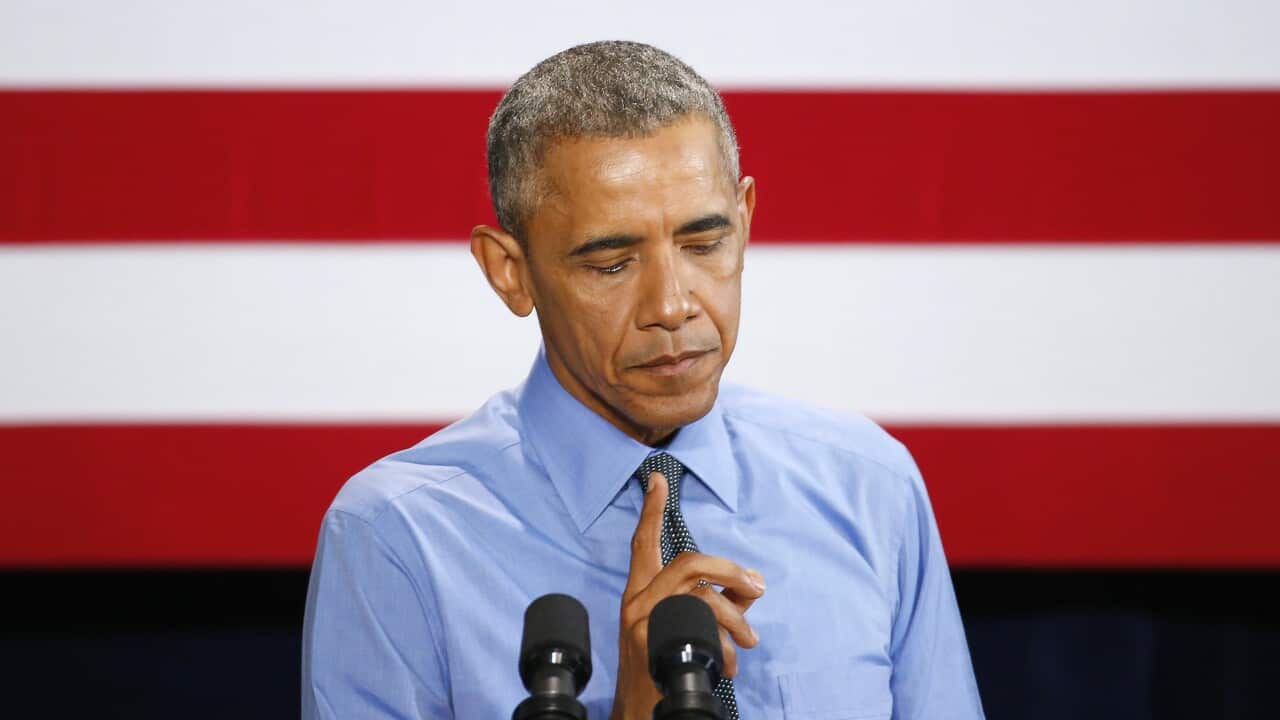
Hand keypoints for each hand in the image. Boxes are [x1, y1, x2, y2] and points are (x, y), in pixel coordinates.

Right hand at [610, 471, 766, 719]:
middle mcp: (635, 600)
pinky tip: (728, 665)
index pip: (643, 542)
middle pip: (688, 562)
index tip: (658, 479)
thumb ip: (716, 602)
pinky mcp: (647, 640)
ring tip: (748, 641)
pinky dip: (724, 645)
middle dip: (730, 570)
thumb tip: (749, 585)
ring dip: (736, 619)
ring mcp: (638, 619)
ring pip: (700, 595)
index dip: (651, 510)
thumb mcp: (684, 629)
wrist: (638, 712)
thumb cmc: (662, 669)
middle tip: (756, 586)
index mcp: (640, 592)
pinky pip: (700, 628)